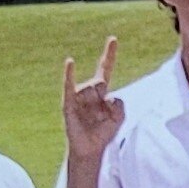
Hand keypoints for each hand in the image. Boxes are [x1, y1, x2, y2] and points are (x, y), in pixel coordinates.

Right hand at [62, 37, 124, 161]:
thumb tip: (107, 96)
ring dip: (96, 105)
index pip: (105, 68)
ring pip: (92, 89)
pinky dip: (69, 73)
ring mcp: (78, 95)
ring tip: (92, 117)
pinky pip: (69, 85)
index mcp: (102, 91)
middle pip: (101, 81)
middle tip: (101, 111)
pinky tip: (70, 62)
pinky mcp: (69, 102)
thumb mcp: (119, 118)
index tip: (113, 39)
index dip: (109, 54)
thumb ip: (119, 105)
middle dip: (103, 95)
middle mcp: (89, 90)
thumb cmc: (103, 131)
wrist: (90, 148)